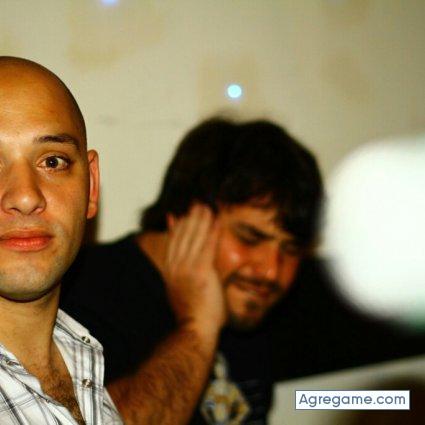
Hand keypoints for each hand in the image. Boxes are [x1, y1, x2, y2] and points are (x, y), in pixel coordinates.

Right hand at [164, 204, 225, 335]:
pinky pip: (207, 246)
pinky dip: (212, 232)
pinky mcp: (201, 271)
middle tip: (197, 203)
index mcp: (170, 270)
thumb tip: (185, 264)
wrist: (194, 330)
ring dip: (201, 219)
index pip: (173, 242)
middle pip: (182, 235)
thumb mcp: (181, 291)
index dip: (179, 225)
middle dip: (190, 217)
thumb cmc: (192, 314)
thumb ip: (181, 274)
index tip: (185, 213)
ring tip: (206, 206)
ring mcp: (187, 268)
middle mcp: (176, 267)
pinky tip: (216, 220)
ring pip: (194, 237)